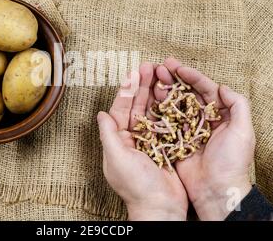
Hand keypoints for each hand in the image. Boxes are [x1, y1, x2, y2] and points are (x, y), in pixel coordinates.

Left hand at [97, 62, 187, 220]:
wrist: (161, 206)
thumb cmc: (136, 184)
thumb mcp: (116, 157)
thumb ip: (108, 134)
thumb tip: (100, 113)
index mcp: (118, 140)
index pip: (120, 109)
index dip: (127, 90)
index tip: (133, 73)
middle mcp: (133, 138)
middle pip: (137, 106)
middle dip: (142, 86)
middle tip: (150, 66)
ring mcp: (150, 141)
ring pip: (152, 111)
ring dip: (155, 93)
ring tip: (161, 74)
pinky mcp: (166, 145)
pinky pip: (166, 122)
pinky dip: (168, 107)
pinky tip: (172, 93)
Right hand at [156, 58, 254, 219]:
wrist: (216, 190)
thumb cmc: (232, 161)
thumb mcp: (243, 131)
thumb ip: (238, 105)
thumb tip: (222, 86)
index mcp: (220, 114)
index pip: (205, 89)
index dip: (192, 76)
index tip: (178, 67)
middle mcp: (202, 119)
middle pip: (186, 93)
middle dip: (174, 79)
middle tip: (160, 66)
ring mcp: (187, 129)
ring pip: (174, 104)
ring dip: (163, 90)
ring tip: (151, 78)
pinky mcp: (175, 140)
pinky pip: (165, 122)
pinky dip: (156, 109)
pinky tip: (147, 99)